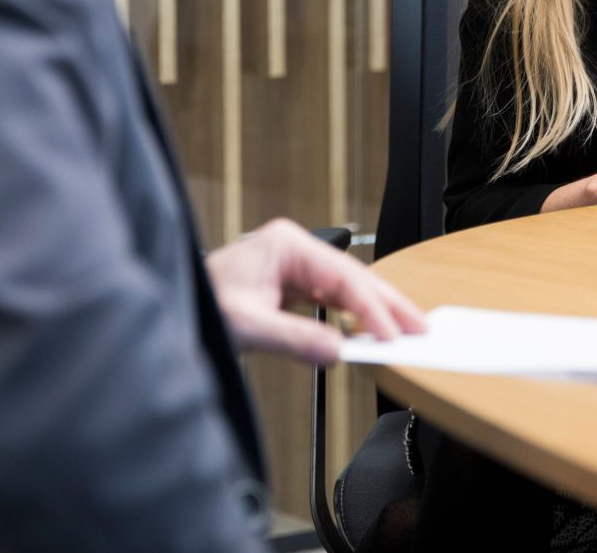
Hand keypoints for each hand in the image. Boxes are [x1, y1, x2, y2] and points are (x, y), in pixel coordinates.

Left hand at [204, 218, 425, 365]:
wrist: (177, 304)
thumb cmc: (200, 303)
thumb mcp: (245, 324)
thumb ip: (293, 338)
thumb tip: (337, 352)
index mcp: (285, 244)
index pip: (342, 277)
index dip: (371, 308)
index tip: (393, 335)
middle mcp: (293, 249)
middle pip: (352, 275)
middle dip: (386, 303)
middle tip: (420, 328)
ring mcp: (292, 266)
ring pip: (346, 287)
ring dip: (373, 310)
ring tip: (404, 331)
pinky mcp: (290, 285)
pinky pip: (331, 299)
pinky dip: (353, 316)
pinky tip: (370, 330)